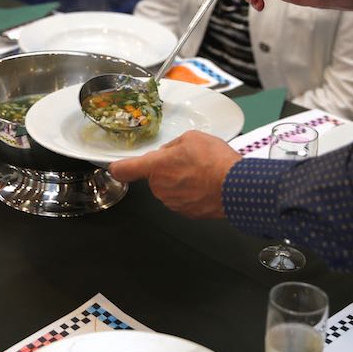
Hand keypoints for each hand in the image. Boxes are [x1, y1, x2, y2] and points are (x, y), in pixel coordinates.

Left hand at [108, 131, 241, 218]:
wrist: (236, 188)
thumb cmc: (215, 161)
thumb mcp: (192, 138)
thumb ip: (173, 146)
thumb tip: (169, 153)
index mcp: (155, 166)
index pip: (125, 169)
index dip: (118, 168)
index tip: (116, 167)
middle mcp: (159, 187)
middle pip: (156, 177)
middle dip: (168, 169)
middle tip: (189, 161)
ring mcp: (172, 203)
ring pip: (170, 188)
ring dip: (181, 182)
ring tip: (203, 173)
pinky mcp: (186, 213)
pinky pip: (183, 199)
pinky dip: (192, 193)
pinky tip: (208, 185)